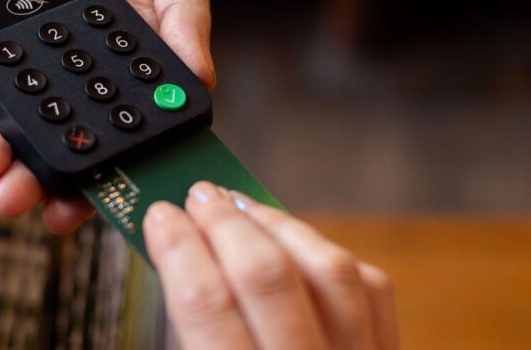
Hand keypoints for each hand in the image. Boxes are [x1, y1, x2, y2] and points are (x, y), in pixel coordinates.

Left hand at [0, 0, 214, 228]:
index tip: (71, 210)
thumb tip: (199, 77)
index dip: (93, 180)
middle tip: (14, 198)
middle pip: (56, 140)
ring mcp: (39, 59)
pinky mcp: (1, 36)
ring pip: (12, 119)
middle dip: (32, 177)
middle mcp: (83, 76)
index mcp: (131, 73)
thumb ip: (186, 18)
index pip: (115, 138)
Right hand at [144, 181, 399, 349]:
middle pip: (269, 278)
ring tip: (240, 205)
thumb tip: (177, 267)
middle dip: (225, 224)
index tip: (159, 215)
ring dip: (278, 225)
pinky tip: (296, 240)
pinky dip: (328, 254)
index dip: (178, 249)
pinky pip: (371, 290)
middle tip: (198, 196)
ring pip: (329, 272)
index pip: (206, 308)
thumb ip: (193, 342)